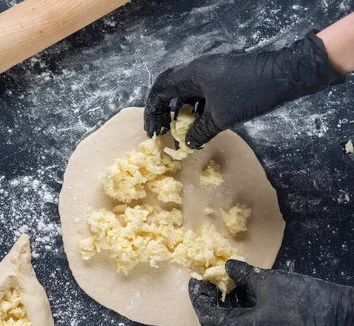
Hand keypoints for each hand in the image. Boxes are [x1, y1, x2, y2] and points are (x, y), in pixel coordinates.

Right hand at [144, 31, 344, 148]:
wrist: (285, 76)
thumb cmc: (249, 94)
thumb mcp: (221, 118)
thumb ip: (200, 132)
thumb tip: (188, 144)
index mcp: (191, 75)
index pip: (160, 91)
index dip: (152, 112)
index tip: (153, 131)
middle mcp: (197, 70)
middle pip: (170, 90)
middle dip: (163, 112)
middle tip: (162, 131)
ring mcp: (210, 73)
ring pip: (186, 92)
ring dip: (180, 111)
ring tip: (179, 131)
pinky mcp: (222, 78)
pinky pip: (200, 93)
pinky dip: (195, 108)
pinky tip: (198, 124)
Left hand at [189, 260, 353, 325]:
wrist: (336, 317)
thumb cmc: (301, 301)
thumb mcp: (266, 281)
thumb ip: (242, 274)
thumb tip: (227, 266)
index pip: (206, 315)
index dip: (197, 296)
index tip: (195, 279)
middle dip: (207, 304)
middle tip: (208, 283)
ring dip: (223, 306)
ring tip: (226, 283)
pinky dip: (238, 310)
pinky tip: (243, 290)